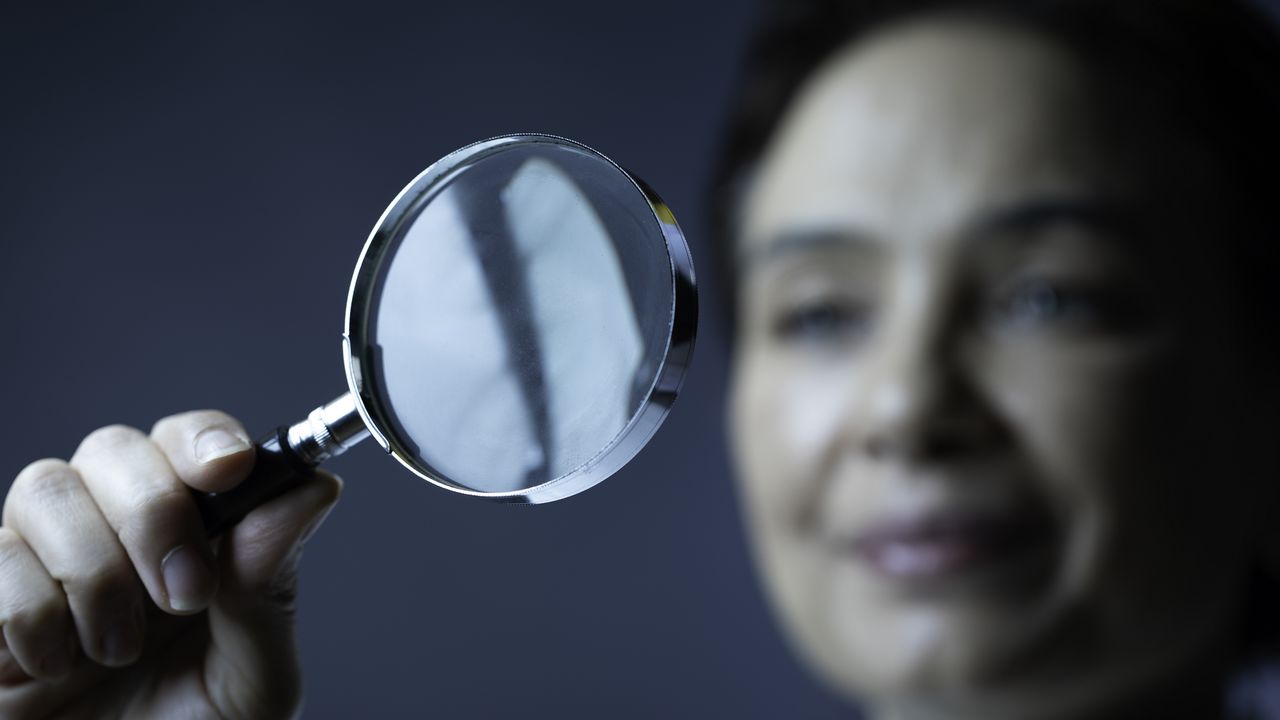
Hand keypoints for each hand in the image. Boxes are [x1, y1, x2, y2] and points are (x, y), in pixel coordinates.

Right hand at [0, 410, 341, 718]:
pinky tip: (55, 665)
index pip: (192, 442)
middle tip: (184, 595)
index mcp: (193, 537)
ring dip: (94, 571)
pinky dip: (31, 611)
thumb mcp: (251, 680)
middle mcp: (114, 532)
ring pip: (47, 487)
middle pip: (115, 448)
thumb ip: (272, 588)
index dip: (206, 441)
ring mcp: (43, 560)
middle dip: (155, 512)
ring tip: (118, 650)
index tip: (230, 469)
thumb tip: (315, 489)